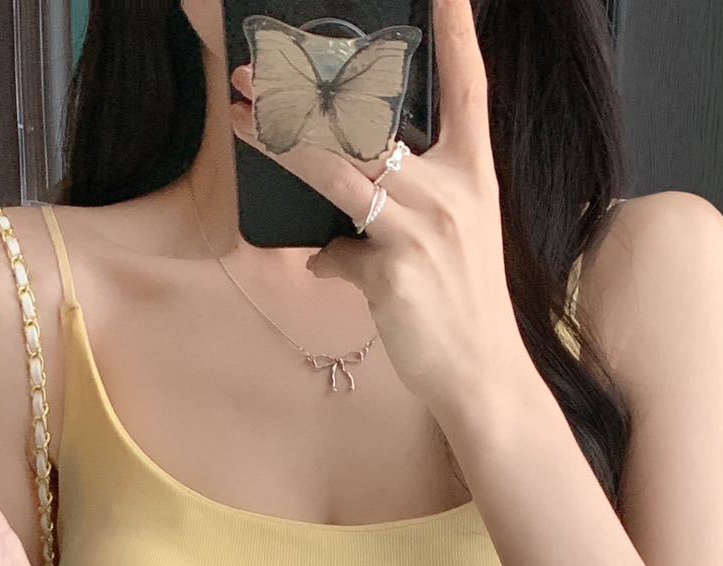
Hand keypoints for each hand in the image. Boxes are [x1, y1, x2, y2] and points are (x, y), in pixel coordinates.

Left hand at [229, 0, 530, 419]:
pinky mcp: (392, 272)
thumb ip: (397, 218)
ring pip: (338, 170)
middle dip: (308, 92)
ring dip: (282, 144)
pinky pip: (336, 252)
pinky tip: (330, 267)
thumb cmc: (464, 305)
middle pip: (371, 124)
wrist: (482, 372)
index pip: (470, 89)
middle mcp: (450, 192)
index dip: (458, 37)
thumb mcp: (449, 242)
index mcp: (473, 173)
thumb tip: (331, 237)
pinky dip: (326, 259)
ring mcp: (420, 230)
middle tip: (257, 73)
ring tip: (240, 121)